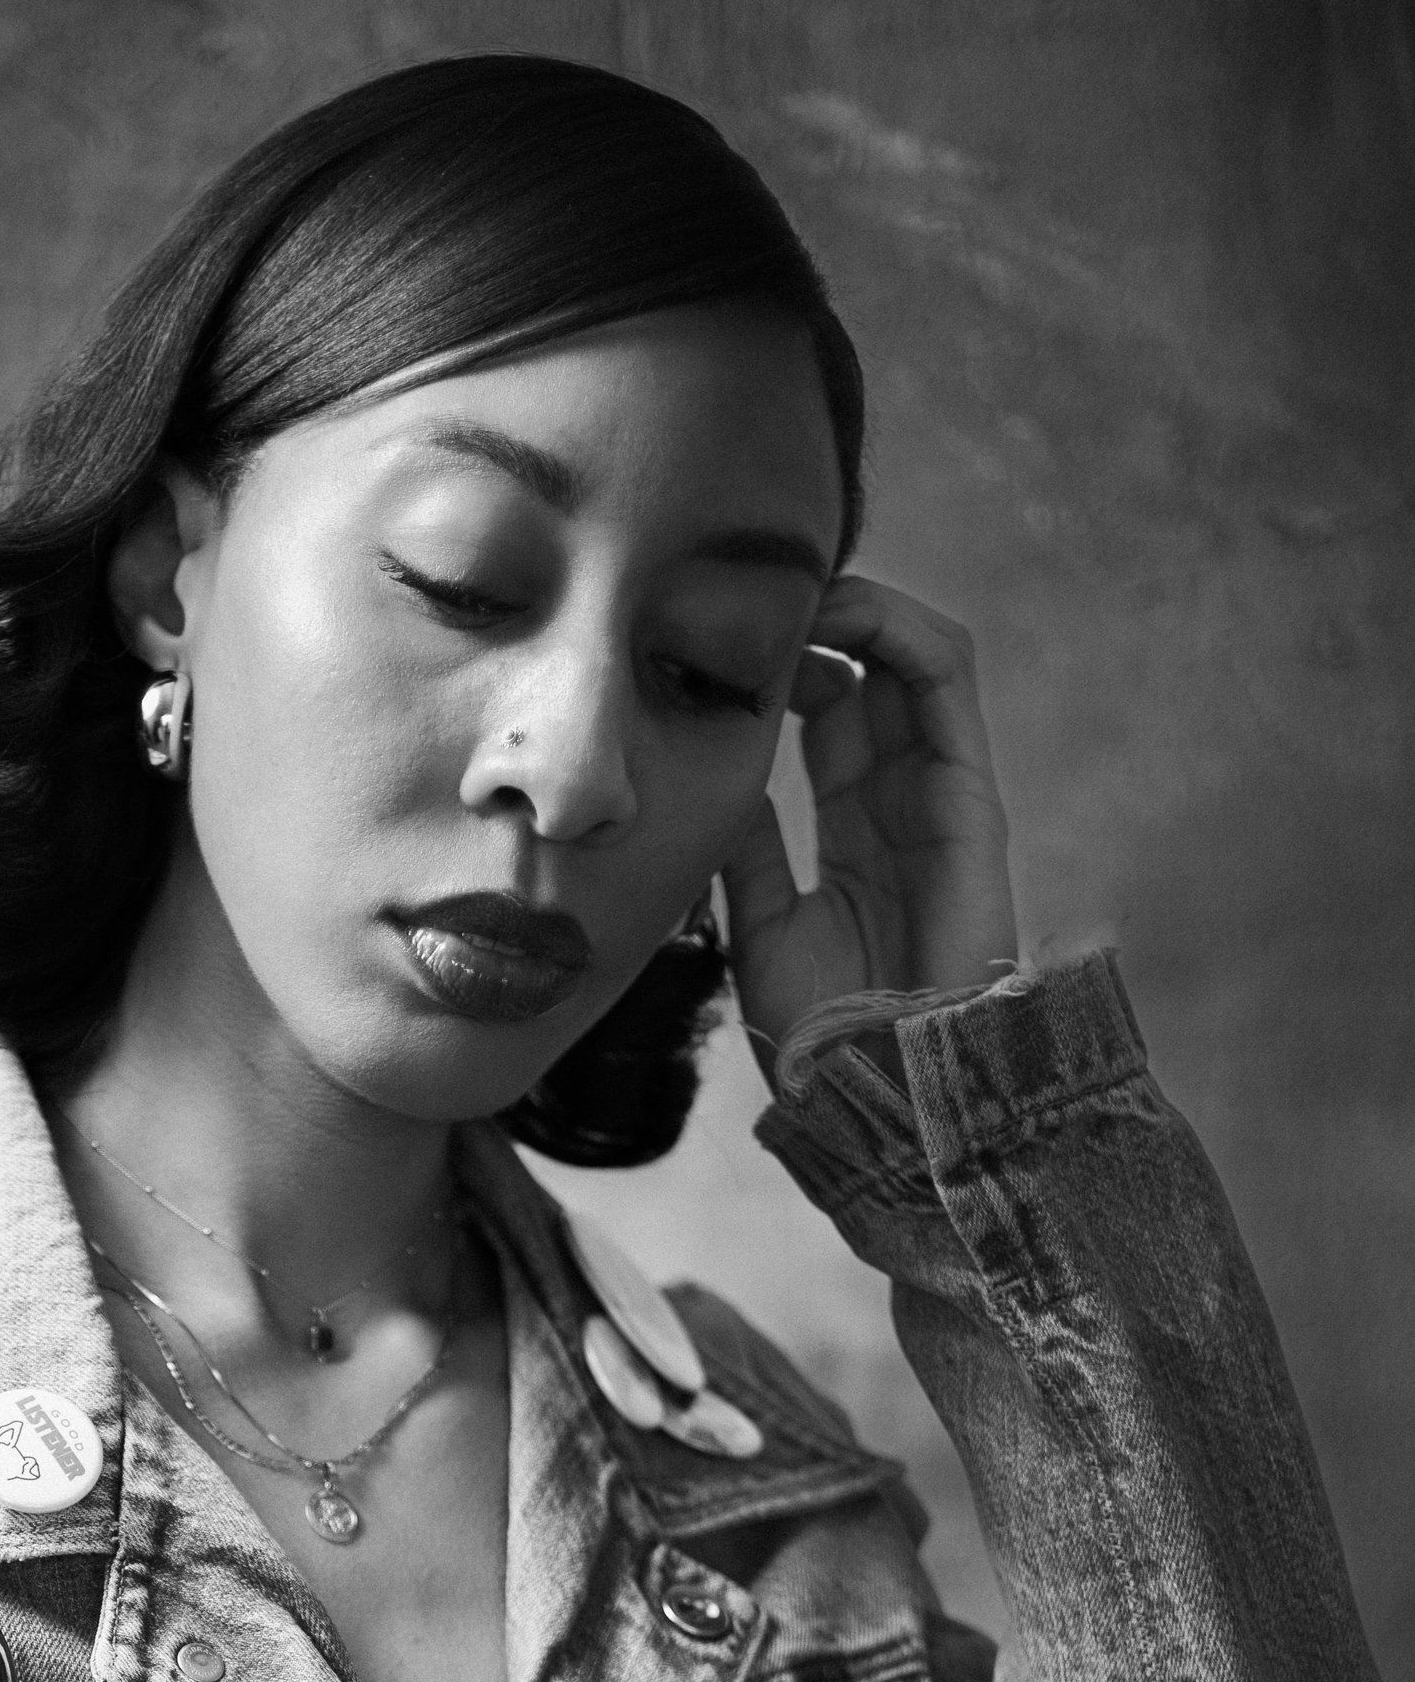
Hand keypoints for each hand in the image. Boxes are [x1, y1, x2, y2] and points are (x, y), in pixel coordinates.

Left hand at [722, 575, 1018, 1053]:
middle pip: (868, 672)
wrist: (885, 1093)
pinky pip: (946, 676)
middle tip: (747, 591)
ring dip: (857, 607)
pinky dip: (896, 627)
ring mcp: (940, 792)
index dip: (782, 663)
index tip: (717, 637)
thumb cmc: (827, 1035)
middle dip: (815, 621)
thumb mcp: (762, 925)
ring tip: (793, 589)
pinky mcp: (968, 790)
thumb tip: (713, 774)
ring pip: (913, 655)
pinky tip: (837, 615)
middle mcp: (902, 802)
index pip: (827, 713)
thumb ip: (749, 849)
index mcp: (855, 832)